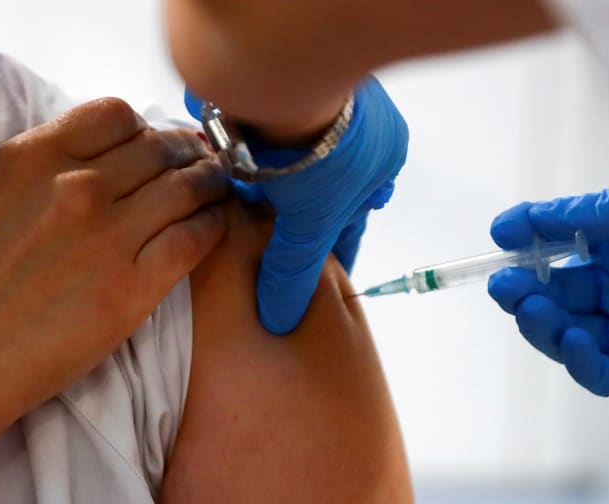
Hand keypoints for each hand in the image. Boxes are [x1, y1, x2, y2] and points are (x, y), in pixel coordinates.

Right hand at [0, 98, 229, 434]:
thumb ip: (40, 171)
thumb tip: (92, 162)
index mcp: (33, 156)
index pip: (115, 114)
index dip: (144, 127)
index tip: (153, 143)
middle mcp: (77, 185)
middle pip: (159, 148)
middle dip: (186, 151)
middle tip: (200, 161)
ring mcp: (110, 236)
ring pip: (187, 188)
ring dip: (210, 182)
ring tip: (219, 186)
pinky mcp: (133, 288)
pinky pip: (195, 240)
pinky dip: (214, 224)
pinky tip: (216, 224)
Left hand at [187, 77, 407, 333]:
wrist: (281, 79)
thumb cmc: (321, 152)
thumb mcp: (311, 224)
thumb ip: (294, 272)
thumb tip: (282, 320)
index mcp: (380, 160)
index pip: (353, 221)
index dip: (332, 254)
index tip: (319, 282)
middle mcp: (349, 134)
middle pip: (317, 194)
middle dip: (295, 223)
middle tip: (274, 254)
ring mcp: (310, 113)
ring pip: (287, 168)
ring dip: (267, 192)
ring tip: (245, 224)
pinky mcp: (271, 98)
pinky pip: (257, 142)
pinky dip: (244, 163)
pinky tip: (228, 184)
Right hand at [488, 178, 608, 395]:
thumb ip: (600, 214)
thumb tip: (522, 223)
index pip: (561, 238)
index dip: (527, 236)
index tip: (501, 233)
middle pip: (555, 290)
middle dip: (522, 288)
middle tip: (505, 284)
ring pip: (568, 332)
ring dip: (542, 324)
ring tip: (532, 309)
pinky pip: (602, 373)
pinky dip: (581, 361)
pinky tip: (577, 339)